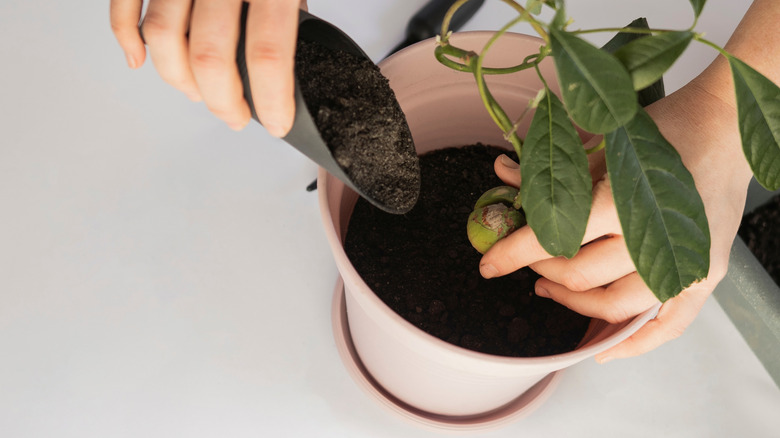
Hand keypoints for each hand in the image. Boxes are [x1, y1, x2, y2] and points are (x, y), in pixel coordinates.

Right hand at [110, 0, 306, 136]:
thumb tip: (282, 75)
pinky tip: (139, 60)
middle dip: (222, 102)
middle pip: (210, 57)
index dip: (272, 100)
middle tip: (236, 117)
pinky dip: (125, 36)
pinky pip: (123, 6)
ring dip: (178, 78)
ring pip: (162, 37)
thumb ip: (285, 18)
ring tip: (196, 93)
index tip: (277, 124)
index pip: (268, 55)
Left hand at [481, 80, 752, 362]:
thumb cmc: (663, 132)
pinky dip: (635, 343)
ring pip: (616, 307)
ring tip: (550, 290)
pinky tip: (604, 350)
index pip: (554, 239)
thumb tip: (501, 175)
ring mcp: (685, 263)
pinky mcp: (705, 275)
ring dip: (575, 306)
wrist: (722, 130)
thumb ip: (553, 171)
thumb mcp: (600, 146)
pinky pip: (668, 326)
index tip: (488, 265)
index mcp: (625, 201)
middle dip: (542, 272)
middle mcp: (656, 238)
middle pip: (580, 276)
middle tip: (528, 263)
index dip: (513, 254)